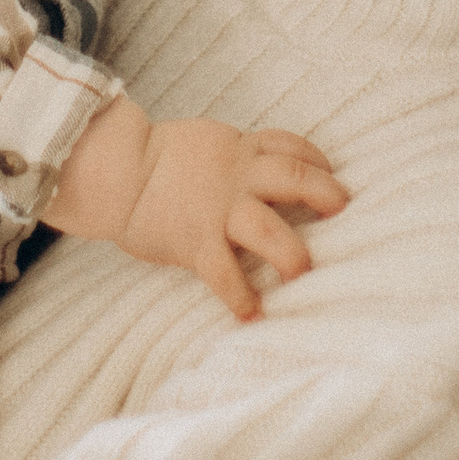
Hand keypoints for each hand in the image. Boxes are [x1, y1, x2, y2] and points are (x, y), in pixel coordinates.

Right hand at [49, 100, 347, 320]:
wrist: (115, 171)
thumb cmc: (156, 161)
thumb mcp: (206, 144)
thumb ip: (237, 158)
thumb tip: (267, 176)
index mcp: (239, 150)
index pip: (290, 146)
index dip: (317, 161)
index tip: (331, 176)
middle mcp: (237, 176)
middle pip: (294, 178)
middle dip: (325, 194)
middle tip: (343, 211)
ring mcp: (218, 209)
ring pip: (267, 226)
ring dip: (292, 252)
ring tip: (304, 273)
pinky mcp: (196, 241)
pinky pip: (224, 273)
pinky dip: (241, 297)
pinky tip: (253, 315)